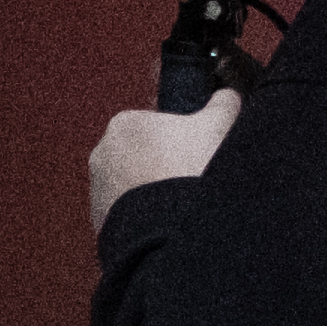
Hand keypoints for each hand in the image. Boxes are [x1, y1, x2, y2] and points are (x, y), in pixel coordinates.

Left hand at [86, 100, 238, 231]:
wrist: (168, 230)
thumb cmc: (188, 171)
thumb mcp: (217, 126)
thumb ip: (222, 104)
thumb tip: (228, 95)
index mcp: (124, 123)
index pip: (156, 125)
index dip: (182, 137)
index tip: (197, 152)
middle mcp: (102, 154)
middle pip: (143, 155)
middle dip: (165, 164)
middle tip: (191, 177)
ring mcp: (98, 189)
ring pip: (134, 186)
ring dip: (154, 192)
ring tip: (180, 202)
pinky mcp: (101, 221)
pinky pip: (128, 214)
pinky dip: (145, 217)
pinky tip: (166, 221)